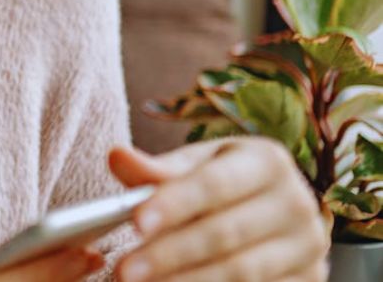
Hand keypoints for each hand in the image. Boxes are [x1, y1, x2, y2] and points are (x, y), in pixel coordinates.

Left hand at [109, 138, 329, 281]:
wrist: (276, 213)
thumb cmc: (224, 183)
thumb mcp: (196, 166)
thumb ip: (156, 169)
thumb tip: (117, 157)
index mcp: (268, 161)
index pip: (214, 184)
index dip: (174, 204)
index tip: (135, 222)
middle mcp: (297, 204)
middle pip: (225, 233)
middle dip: (169, 254)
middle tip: (124, 271)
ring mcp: (308, 249)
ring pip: (240, 272)